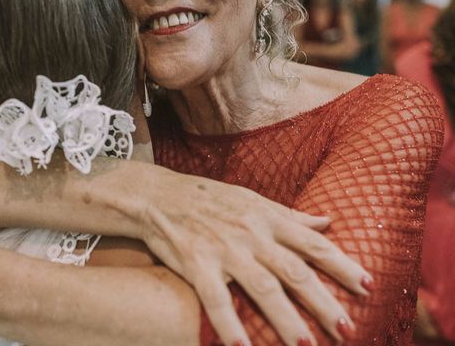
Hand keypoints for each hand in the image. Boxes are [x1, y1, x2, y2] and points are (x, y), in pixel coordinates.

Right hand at [139, 175, 370, 345]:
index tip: (367, 286)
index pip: (312, 242)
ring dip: (287, 318)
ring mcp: (223, 250)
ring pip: (262, 287)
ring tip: (306, 345)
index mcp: (266, 218)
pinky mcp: (196, 264)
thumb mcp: (253, 200)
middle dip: (323, 302)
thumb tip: (327, 221)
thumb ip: (290, 216)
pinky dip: (229, 324)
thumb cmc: (209, 198)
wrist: (159, 196)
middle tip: (348, 329)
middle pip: (295, 271)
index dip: (341, 264)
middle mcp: (250, 234)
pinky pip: (216, 299)